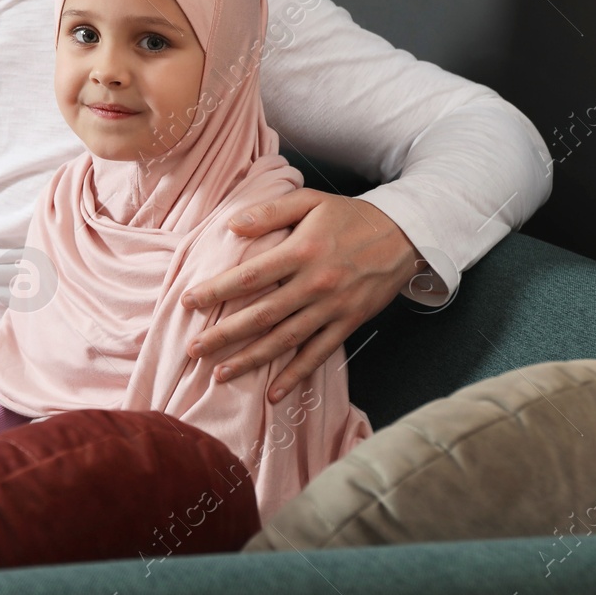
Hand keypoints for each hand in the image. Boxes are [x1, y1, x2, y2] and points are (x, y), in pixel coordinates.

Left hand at [179, 190, 421, 402]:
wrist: (406, 235)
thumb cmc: (350, 216)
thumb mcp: (310, 201)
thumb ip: (270, 212)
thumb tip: (231, 225)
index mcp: (302, 252)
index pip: (250, 276)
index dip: (217, 290)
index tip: (189, 302)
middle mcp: (315, 284)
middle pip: (262, 315)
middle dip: (225, 334)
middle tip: (193, 349)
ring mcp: (333, 308)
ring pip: (285, 340)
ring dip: (251, 360)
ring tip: (220, 374)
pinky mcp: (349, 324)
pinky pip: (319, 354)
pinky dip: (296, 375)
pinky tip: (273, 393)